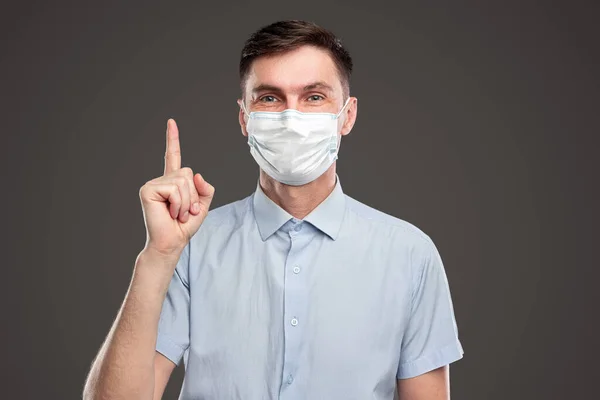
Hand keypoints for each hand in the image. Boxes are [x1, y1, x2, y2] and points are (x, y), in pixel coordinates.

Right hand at [139, 119, 214, 257]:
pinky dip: (178, 203)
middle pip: (188, 173)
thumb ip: (205, 189)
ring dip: (186, 202)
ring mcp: (153, 184)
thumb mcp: (202, 206)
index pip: (173, 156)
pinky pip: (174, 189)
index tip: (171, 122)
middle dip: (193, 195)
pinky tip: (170, 213)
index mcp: (173, 182)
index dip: (173, 139)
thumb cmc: (184, 227)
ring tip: (177, 214)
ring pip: (183, 181)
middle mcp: (161, 180)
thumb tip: (196, 174)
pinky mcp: (148, 190)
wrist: (171, 243)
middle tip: (183, 212)